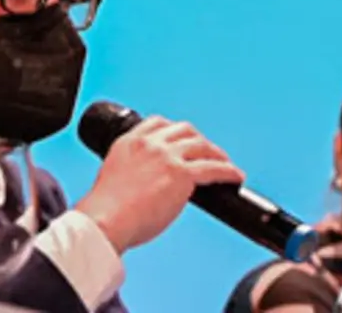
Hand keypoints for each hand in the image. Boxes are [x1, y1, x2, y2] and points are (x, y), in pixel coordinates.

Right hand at [74, 116, 243, 253]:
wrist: (106, 219)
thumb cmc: (106, 210)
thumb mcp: (113, 176)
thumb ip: (132, 171)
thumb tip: (147, 185)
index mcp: (129, 142)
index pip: (157, 122)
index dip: (174, 129)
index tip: (181, 138)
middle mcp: (149, 144)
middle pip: (184, 129)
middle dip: (198, 139)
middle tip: (207, 152)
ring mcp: (167, 156)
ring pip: (201, 145)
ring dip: (216, 153)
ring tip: (224, 163)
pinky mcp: (182, 174)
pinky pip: (214, 168)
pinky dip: (228, 171)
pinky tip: (235, 176)